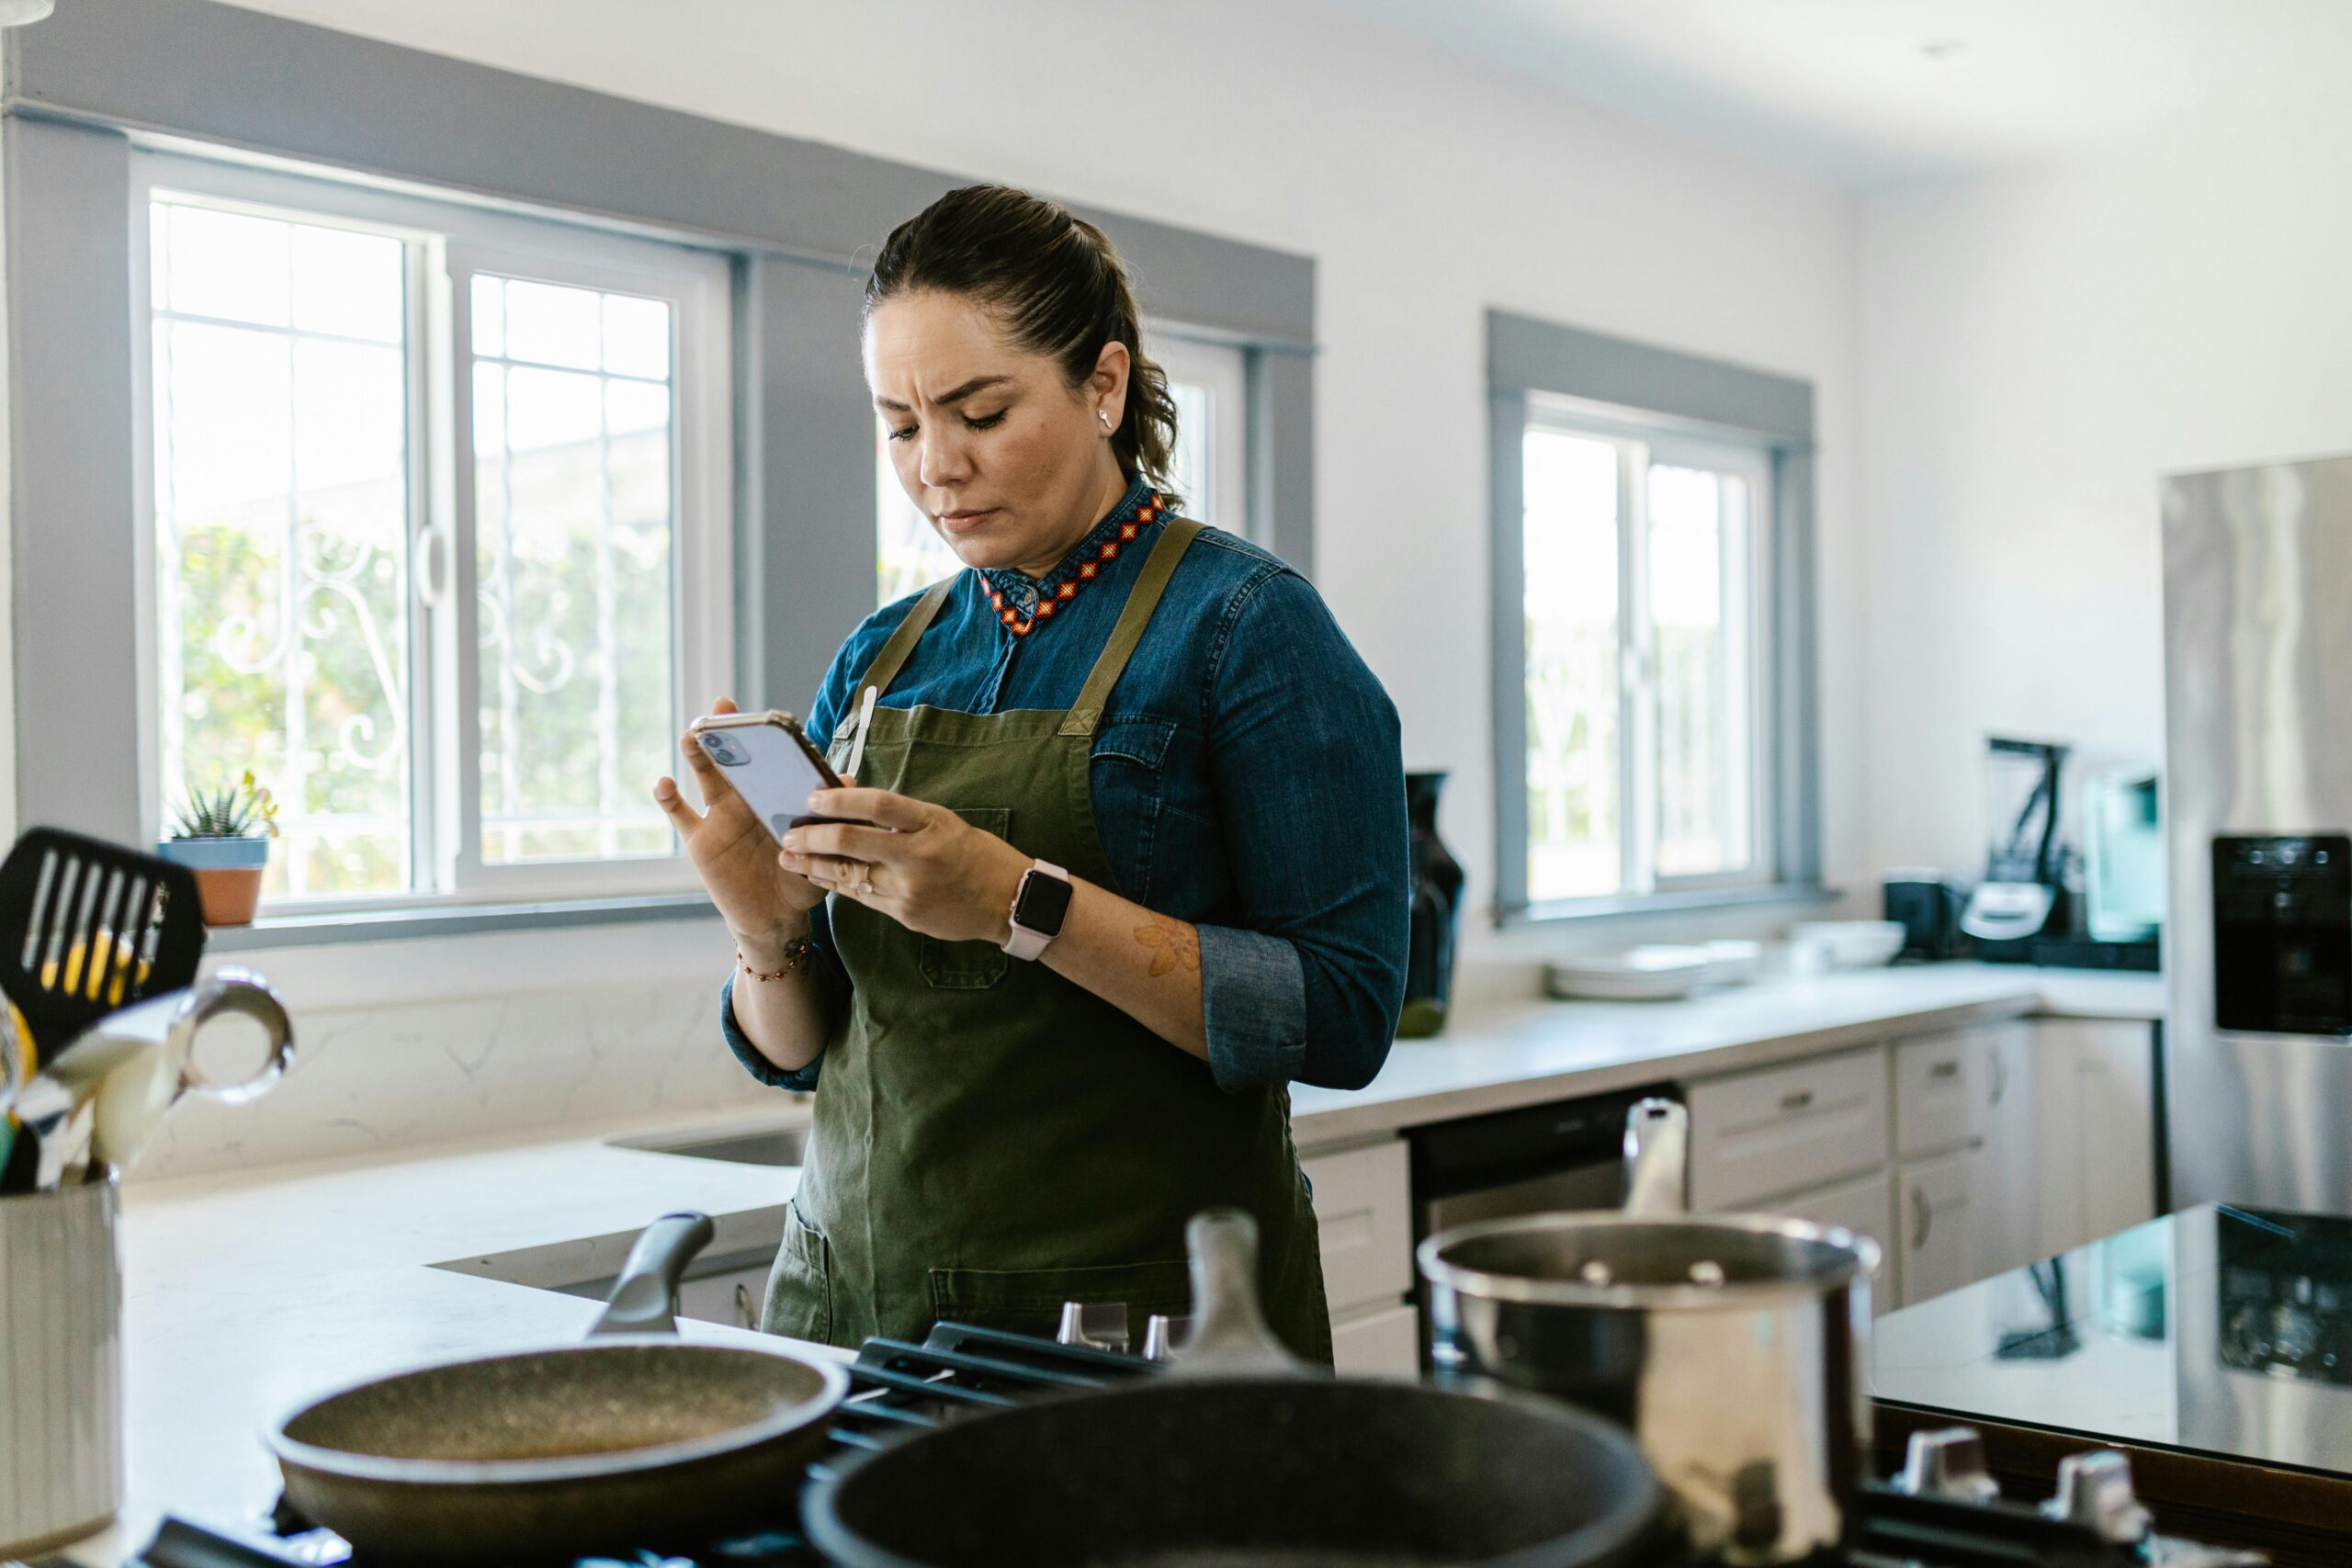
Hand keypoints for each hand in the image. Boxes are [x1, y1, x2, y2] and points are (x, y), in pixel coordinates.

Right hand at [653, 697, 831, 956]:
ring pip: (705, 778)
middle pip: (733, 758)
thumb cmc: (801, 879)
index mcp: (775, 797)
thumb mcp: (822, 848)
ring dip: (697, 755)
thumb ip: (830, 816)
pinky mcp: (701, 841)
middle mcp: (746, 800)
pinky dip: (668, 799)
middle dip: (727, 731)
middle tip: (722, 706)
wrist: (777, 919)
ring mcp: (720, 817)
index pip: (770, 760)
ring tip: (693, 735)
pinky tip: (663, 783)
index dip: (766, 737)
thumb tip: (848, 780)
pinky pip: (681, 816)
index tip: (766, 716)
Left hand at [779, 787, 1030, 945]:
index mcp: (931, 823)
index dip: (841, 799)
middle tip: (789, 833)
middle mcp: (918, 855)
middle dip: (813, 837)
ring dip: (814, 864)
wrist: (1008, 900)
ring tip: (790, 857)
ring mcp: (909, 888)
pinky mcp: (904, 913)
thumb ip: (901, 817)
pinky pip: (861, 896)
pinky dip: (836, 884)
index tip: (812, 798)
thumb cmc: (975, 854)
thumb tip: (853, 803)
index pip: (878, 804)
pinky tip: (817, 876)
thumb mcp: (943, 822)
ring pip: (849, 874)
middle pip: (852, 842)